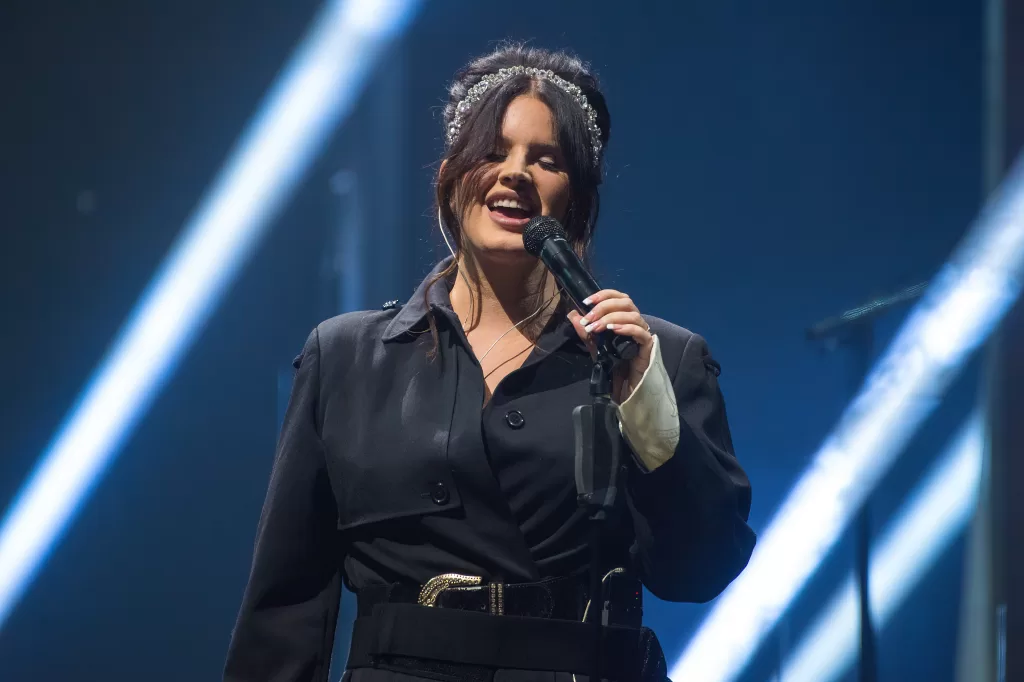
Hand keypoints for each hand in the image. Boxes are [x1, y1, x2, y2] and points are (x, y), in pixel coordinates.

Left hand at [568, 289, 653, 403]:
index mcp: (624, 316)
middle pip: (626, 302)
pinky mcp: (647, 345)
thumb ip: (584, 330)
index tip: (586, 301)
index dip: (603, 294)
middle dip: (604, 307)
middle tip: (589, 318)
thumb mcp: (594, 344)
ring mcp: (643, 332)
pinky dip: (627, 328)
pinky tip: (614, 330)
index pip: (618, 296)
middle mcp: (635, 320)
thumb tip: (573, 314)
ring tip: (597, 327)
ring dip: (612, 318)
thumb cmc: (612, 361)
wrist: (623, 383)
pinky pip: (641, 332)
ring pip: (633, 315)